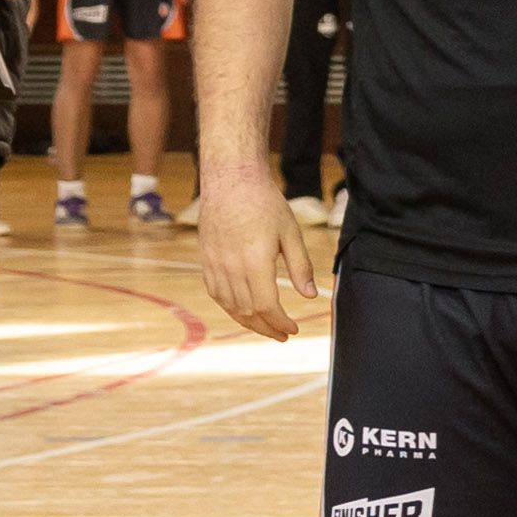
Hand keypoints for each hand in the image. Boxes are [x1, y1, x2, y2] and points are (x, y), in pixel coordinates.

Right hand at [199, 175, 323, 342]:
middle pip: (247, 311)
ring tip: (266, 327)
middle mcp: (231, 267)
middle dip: (266, 328)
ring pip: (229, 306)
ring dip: (248, 322)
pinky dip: (230, 308)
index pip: (266, 306)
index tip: (293, 329)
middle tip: (283, 335)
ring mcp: (214, 265)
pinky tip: (243, 311)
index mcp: (255, 262)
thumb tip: (310, 296)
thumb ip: (300, 266)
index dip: (280, 323)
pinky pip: (216, 293)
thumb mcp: (291, 233)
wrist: (231, 181)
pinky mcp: (205, 260)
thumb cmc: (265, 204)